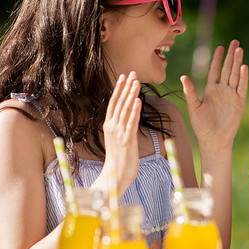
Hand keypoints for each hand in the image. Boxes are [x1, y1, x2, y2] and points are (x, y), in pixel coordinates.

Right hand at [103, 72, 141, 191]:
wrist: (115, 175)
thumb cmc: (118, 158)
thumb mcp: (117, 139)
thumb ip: (120, 126)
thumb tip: (125, 116)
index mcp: (109, 125)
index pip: (114, 102)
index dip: (119, 89)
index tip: (125, 76)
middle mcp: (112, 127)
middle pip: (119, 102)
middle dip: (127, 87)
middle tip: (133, 73)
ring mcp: (119, 133)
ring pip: (126, 110)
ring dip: (131, 94)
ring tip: (137, 82)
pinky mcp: (127, 140)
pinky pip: (131, 123)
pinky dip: (135, 111)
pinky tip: (139, 101)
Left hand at [181, 40, 248, 150]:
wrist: (213, 140)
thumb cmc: (201, 126)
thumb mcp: (193, 107)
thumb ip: (190, 91)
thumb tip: (183, 76)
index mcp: (211, 90)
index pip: (215, 70)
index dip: (217, 58)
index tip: (220, 47)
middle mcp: (223, 90)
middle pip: (228, 69)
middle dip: (231, 55)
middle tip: (235, 42)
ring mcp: (232, 95)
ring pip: (236, 75)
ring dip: (237, 62)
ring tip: (240, 49)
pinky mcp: (239, 103)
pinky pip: (242, 87)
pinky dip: (243, 77)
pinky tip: (243, 67)